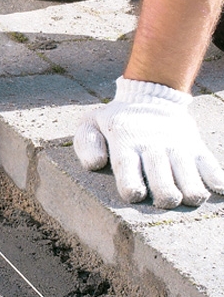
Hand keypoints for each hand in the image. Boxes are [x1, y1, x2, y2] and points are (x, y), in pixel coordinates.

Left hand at [74, 77, 223, 208]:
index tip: (135, 195)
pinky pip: (209, 164)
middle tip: (165, 202)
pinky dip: (215, 178)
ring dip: (191, 188)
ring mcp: (176, 146)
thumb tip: (97, 163)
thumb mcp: (91, 124)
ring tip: (192, 198)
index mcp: (124, 143)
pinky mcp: (194, 146)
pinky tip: (218, 189)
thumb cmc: (115, 120)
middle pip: (161, 174)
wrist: (150, 94)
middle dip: (165, 192)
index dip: (131, 182)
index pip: (127, 165)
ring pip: (187, 172)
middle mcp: (152, 146)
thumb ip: (87, 143)